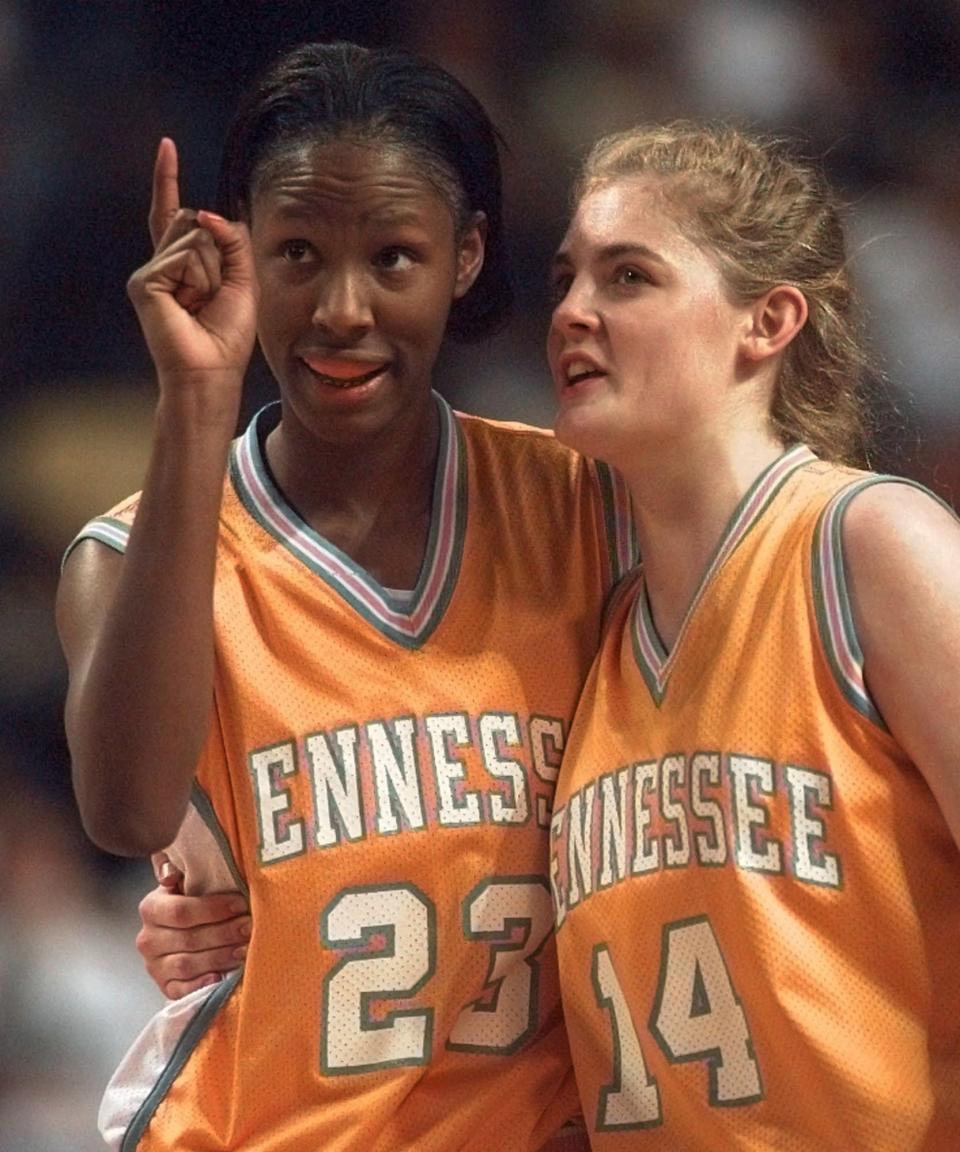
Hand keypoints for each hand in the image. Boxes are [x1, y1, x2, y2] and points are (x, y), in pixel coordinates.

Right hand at [126, 138, 257, 389]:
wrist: (212, 371)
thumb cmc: (227, 334)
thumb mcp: (243, 279)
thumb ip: (232, 239)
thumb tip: (203, 212)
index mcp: (182, 262)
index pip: (174, 213)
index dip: (168, 179)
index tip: (167, 145)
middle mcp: (161, 263)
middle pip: (195, 220)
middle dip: (219, 254)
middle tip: (214, 296)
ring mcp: (151, 271)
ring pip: (194, 237)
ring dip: (212, 271)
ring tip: (201, 304)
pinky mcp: (145, 282)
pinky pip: (186, 256)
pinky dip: (199, 280)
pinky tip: (189, 306)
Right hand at [137, 864, 251, 999]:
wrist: (183, 932)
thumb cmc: (193, 901)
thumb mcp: (187, 881)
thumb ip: (181, 871)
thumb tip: (169, 873)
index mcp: (151, 908)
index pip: (181, 911)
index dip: (213, 909)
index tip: (241, 904)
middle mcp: (147, 939)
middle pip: (188, 939)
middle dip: (224, 933)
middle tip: (249, 927)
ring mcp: (154, 966)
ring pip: (188, 964)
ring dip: (220, 956)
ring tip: (245, 949)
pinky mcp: (165, 987)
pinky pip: (182, 991)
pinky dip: (202, 984)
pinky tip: (222, 978)